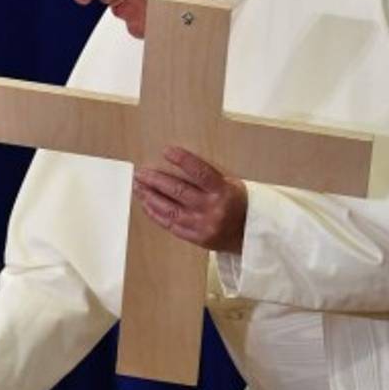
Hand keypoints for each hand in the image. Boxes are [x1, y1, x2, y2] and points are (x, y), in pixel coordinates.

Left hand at [133, 146, 247, 252]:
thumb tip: (178, 163)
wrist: (250, 235)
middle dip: (156, 180)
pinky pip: (170, 225)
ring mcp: (203, 225)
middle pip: (178, 191)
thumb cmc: (239, 204)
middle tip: (141, 173)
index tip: (166, 151)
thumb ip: (209, 177)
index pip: (200, 172)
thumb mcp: (232, 185)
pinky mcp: (196, 238)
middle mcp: (213, 209)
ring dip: (150, 196)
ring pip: (170, 209)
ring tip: (138, 187)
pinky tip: (146, 204)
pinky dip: (156, 214)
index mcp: (224, 191)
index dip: (182, 160)